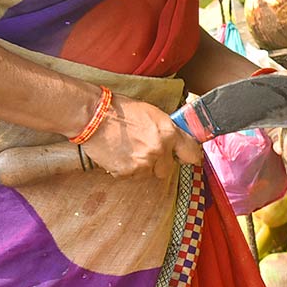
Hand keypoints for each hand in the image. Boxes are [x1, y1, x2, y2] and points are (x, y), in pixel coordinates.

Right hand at [80, 95, 202, 179]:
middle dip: (159, 163)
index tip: (187, 158)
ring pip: (148, 174)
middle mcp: (159, 150)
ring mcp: (142, 163)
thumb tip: (176, 142)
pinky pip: (132, 176)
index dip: (189, 156)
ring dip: (142, 166)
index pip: (192, 153)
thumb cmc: (122, 110)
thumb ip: (167, 131)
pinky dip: (127, 169)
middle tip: (146, 150)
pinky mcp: (126, 172)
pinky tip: (119, 154)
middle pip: (167, 169)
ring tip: (129, 149)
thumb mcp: (153, 114)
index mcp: (168, 132)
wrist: (94, 116)